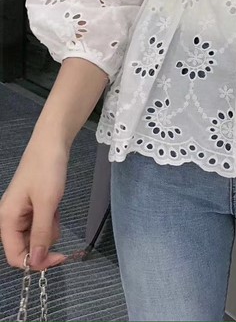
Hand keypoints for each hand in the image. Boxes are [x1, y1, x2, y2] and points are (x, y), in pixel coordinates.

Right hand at [0, 134, 69, 270]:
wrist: (52, 142)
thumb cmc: (47, 169)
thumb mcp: (47, 203)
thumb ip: (41, 233)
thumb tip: (36, 263)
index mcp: (6, 219)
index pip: (16, 256)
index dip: (36, 262)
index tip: (59, 258)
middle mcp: (10, 218)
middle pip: (26, 247)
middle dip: (45, 241)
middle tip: (57, 223)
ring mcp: (22, 212)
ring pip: (37, 235)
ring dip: (50, 228)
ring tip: (55, 207)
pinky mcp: (33, 206)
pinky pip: (42, 222)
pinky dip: (51, 218)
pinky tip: (56, 204)